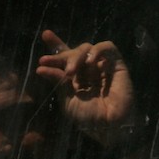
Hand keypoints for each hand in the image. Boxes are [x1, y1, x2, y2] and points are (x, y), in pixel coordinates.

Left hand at [37, 29, 137, 146]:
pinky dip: (97, 50)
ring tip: (70, 71)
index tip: (46, 34)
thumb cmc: (88, 118)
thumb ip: (58, 82)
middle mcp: (87, 69)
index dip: (56, 45)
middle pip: (73, 51)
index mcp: (75, 78)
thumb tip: (41, 67)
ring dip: (75, 56)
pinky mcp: (117, 63)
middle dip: (61, 56)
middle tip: (48, 62)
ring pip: (87, 48)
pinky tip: (90, 60)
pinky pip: (108, 47)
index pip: (65, 57)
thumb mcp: (67, 100)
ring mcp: (102, 65)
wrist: (109, 125)